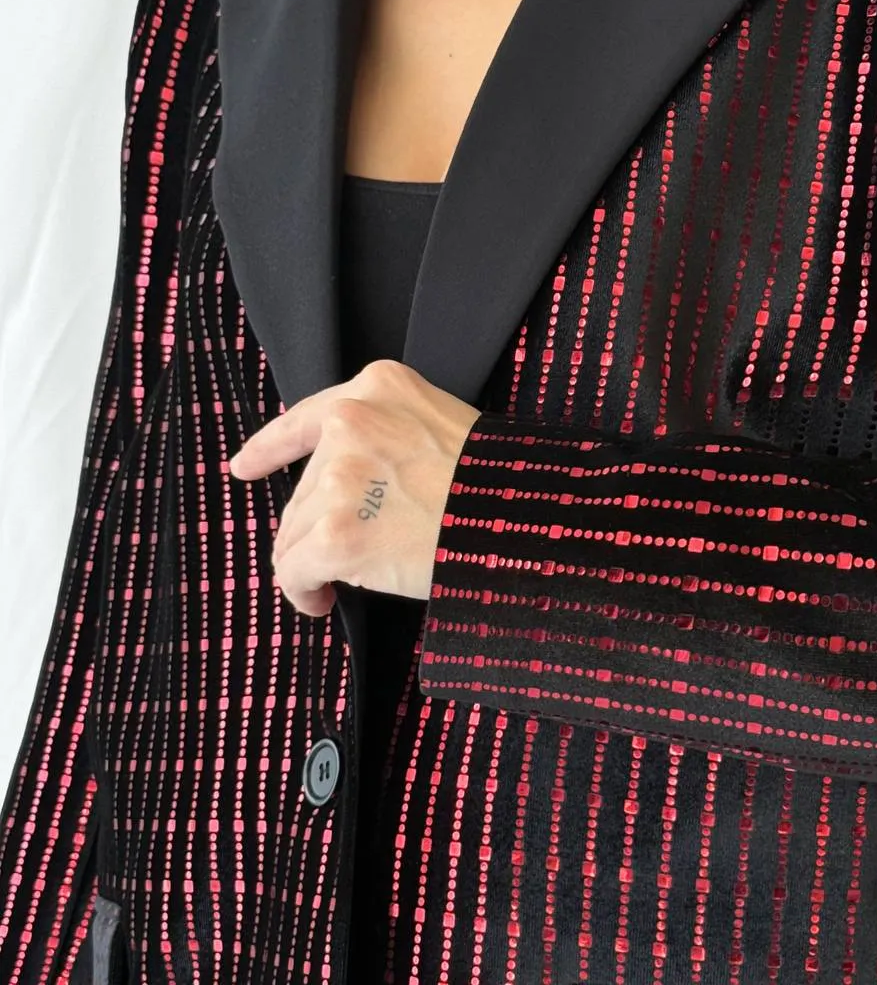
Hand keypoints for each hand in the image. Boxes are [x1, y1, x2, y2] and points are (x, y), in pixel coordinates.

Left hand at [227, 359, 481, 616]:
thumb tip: (333, 485)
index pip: (305, 417)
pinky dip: (303, 591)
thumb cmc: (491, 483)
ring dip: (311, 561)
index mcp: (377, 387)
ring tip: (341, 579)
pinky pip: (292, 570)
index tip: (244, 467)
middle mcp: (351, 423)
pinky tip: (322, 600)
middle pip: (302, 488)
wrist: (521, 521)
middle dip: (317, 526)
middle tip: (353, 551)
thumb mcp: (436, 423)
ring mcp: (340, 478)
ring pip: (293, 532)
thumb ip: (383, 432)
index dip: (269, 448)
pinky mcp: (335, 534)